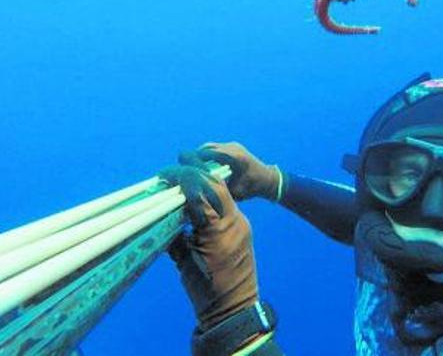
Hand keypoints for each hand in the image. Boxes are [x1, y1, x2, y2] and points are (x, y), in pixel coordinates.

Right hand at [161, 165, 258, 329]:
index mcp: (220, 229)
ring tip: (180, 182)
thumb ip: (175, 233)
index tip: (164, 175)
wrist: (234, 308)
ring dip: (201, 184)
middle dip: (194, 173)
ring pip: (222, 193)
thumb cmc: (206, 290)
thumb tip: (162, 212)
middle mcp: (235, 222)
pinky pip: (225, 206)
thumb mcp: (184, 260)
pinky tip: (192, 201)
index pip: (202, 191)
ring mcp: (242, 224)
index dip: (183, 177)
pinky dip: (208, 199)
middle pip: (216, 186)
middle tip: (171, 172)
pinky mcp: (242, 229)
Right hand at [189, 142, 279, 201]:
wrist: (268, 179)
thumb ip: (218, 190)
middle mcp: (232, 148)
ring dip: (199, 157)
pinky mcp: (232, 147)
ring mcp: (233, 145)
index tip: (182, 171)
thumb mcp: (235, 193)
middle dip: (193, 159)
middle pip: (205, 148)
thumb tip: (198, 192)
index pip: (205, 153)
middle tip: (184, 172)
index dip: (191, 161)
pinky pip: (214, 148)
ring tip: (192, 171)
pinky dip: (207, 156)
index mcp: (233, 157)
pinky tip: (202, 168)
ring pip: (208, 147)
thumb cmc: (252, 188)